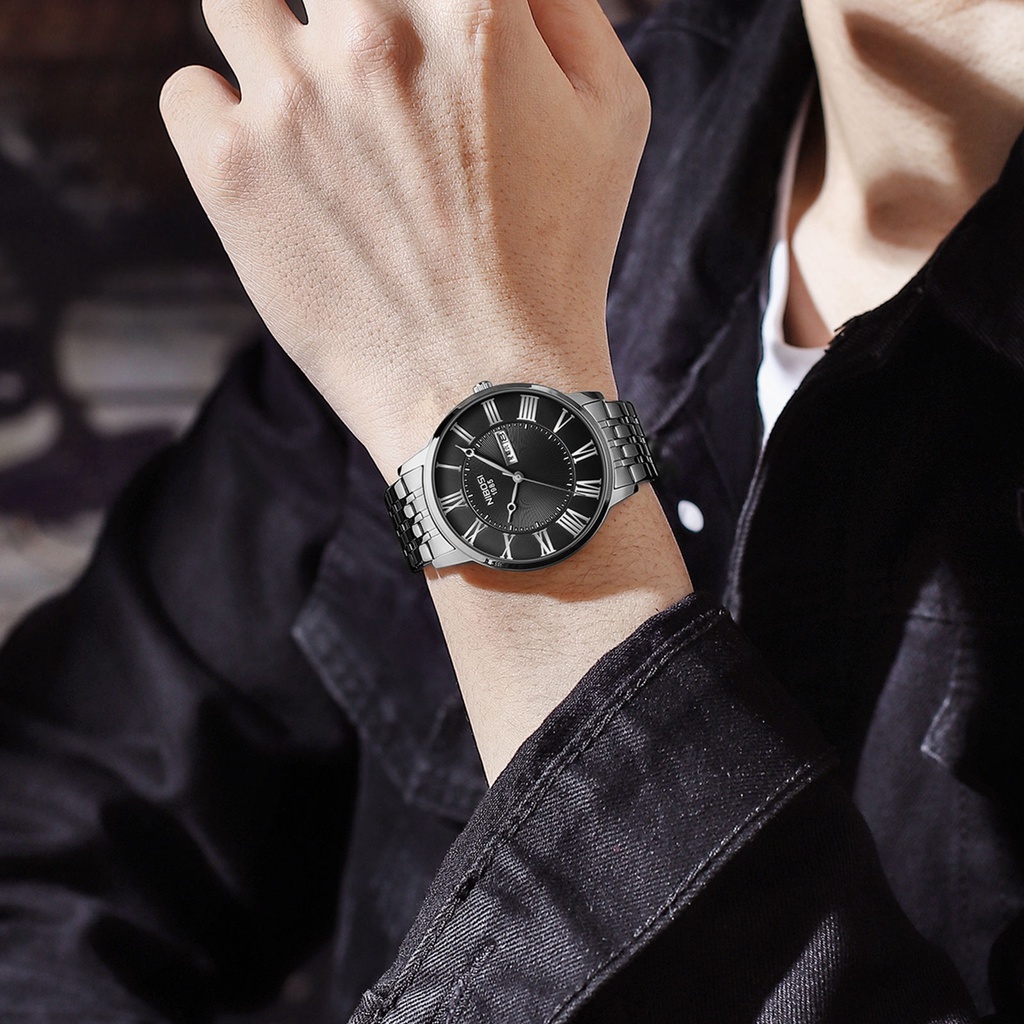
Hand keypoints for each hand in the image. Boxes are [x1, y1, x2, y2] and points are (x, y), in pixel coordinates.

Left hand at [160, 0, 650, 475]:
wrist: (488, 390)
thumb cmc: (559, 258)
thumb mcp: (612, 111)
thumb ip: (558, 1)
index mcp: (471, 3)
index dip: (419, 2)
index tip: (410, 33)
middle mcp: (372, 29)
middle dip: (347, 14)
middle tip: (368, 71)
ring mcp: (290, 98)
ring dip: (270, 37)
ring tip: (313, 109)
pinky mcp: (230, 169)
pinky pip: (185, 88)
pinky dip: (218, 113)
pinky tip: (272, 164)